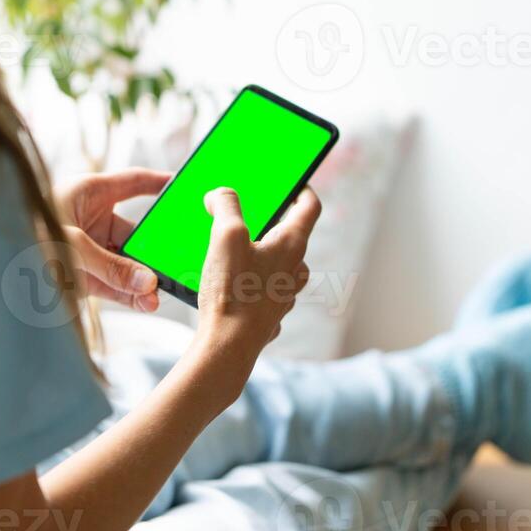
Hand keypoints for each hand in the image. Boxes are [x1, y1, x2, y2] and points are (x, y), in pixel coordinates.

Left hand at [56, 167, 170, 311]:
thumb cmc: (24, 236)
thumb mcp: (72, 247)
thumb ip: (112, 267)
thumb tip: (148, 284)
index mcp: (89, 191)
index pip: (134, 182)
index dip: (159, 183)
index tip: (184, 187)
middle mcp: (91, 217)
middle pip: (133, 232)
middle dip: (152, 252)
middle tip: (173, 264)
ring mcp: (87, 246)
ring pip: (123, 261)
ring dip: (140, 279)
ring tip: (158, 295)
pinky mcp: (80, 273)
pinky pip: (111, 282)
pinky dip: (126, 292)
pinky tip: (143, 302)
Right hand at [195, 186, 320, 398]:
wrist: (227, 349)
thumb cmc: (233, 292)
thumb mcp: (226, 235)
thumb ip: (226, 205)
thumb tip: (221, 194)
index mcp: (292, 245)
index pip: (310, 207)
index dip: (303, 188)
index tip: (294, 181)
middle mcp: (295, 270)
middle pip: (291, 236)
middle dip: (272, 223)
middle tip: (250, 216)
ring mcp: (284, 295)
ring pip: (277, 265)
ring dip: (260, 253)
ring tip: (231, 250)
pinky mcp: (268, 315)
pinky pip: (263, 289)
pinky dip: (250, 280)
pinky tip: (227, 282)